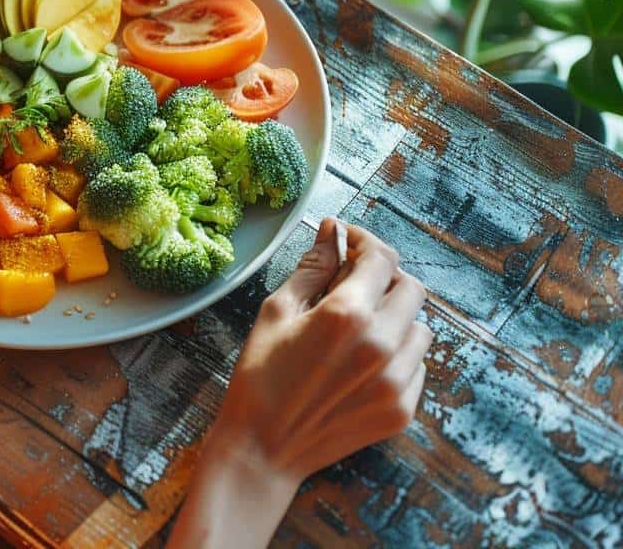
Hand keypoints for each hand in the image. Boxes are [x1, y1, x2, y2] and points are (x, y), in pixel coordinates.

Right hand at [168, 218, 429, 547]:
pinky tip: (362, 364)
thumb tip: (331, 231)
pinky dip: (398, 356)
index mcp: (347, 314)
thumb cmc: (260, 376)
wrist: (264, 449)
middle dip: (384, 278)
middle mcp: (382, 344)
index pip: (382, 259)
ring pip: (420, 328)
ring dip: (396, 319)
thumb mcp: (276, 312)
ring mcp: (398, 381)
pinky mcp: (403, 409)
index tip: (350, 242)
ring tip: (359, 329)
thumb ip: (312, 268)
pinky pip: (418, 367)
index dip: (366, 242)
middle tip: (354, 285)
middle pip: (411, 288)